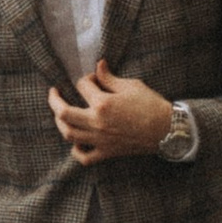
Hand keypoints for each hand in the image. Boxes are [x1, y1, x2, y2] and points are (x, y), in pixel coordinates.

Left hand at [52, 61, 175, 163]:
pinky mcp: (107, 152)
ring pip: (69, 134)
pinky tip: (76, 142)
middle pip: (63, 113)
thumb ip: (110, 77)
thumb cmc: (151, 105)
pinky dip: (76, 151)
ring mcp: (100, 139)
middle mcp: (97, 122)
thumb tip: (98, 65)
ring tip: (60, 114)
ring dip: (60, 123)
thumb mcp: (131, 85)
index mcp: (103, 103)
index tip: (93, 78)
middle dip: (54, 100)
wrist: (167, 129)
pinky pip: (84, 157)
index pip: (82, 86)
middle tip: (54, 93)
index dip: (86, 79)